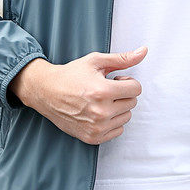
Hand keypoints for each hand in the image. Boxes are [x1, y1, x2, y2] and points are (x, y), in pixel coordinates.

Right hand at [11, 45, 146, 144]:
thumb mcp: (96, 61)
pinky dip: (112, 122)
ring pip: (126, 117)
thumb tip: (143, 51)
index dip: (127, 82)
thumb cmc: (71, 75)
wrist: (46, 92)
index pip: (136, 89)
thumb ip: (122, 59)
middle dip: (123, 94)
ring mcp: (96, 127)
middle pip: (132, 103)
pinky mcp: (92, 138)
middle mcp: (101, 112)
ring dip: (118, 108)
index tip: (116, 80)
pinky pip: (118, 131)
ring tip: (101, 100)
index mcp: (102, 91)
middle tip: (106, 89)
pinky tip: (99, 112)